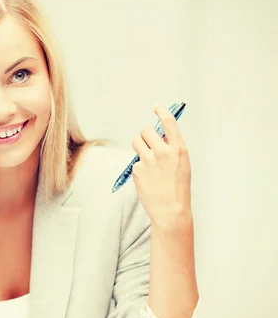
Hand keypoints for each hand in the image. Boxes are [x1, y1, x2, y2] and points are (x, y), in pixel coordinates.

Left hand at [130, 105, 191, 230]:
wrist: (171, 210)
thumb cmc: (178, 187)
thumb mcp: (181, 164)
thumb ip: (170, 148)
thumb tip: (158, 136)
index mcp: (178, 149)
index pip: (169, 123)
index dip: (161, 112)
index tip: (156, 107)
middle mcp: (163, 152)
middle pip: (145, 131)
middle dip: (146, 136)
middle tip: (150, 145)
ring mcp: (148, 160)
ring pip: (136, 142)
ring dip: (140, 147)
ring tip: (148, 161)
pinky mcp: (137, 170)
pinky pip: (135, 161)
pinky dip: (140, 167)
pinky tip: (148, 178)